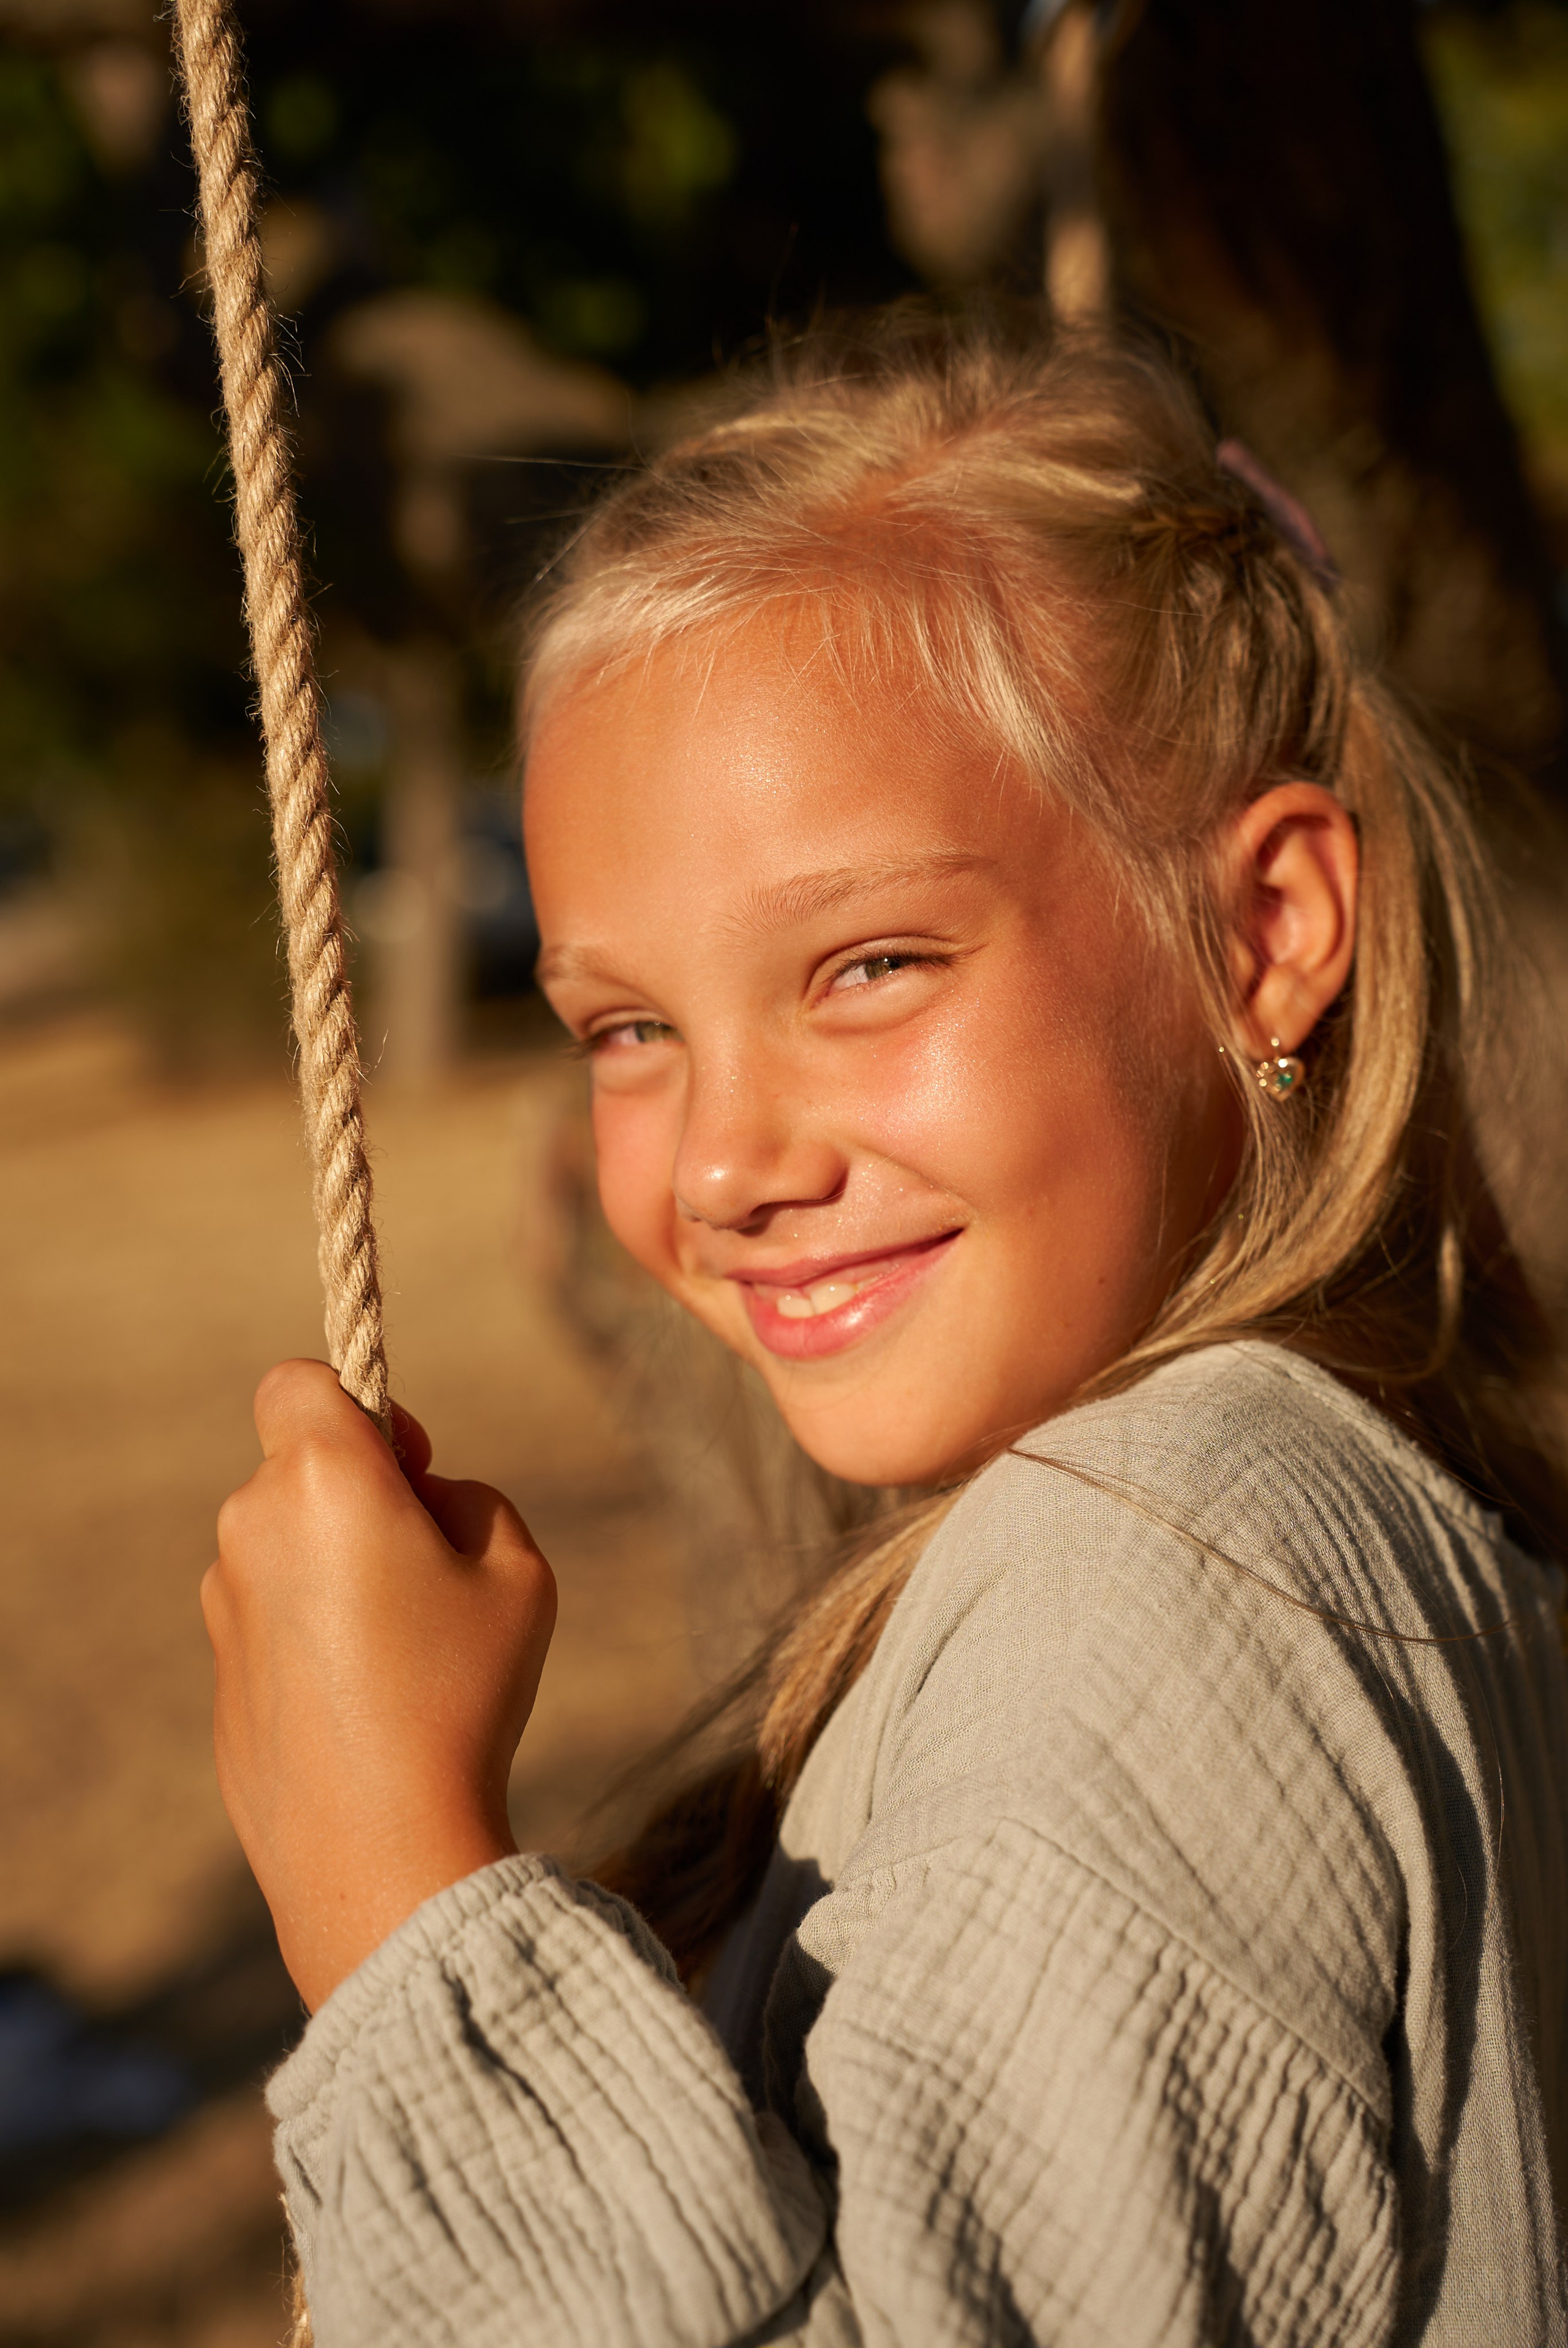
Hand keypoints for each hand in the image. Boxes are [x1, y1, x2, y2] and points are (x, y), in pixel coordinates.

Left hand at [204, 1361, 556, 2011]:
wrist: (383, 1848)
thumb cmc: (460, 1693)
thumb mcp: (519, 1567)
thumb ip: (470, 1498)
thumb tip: (421, 1499)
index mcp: (322, 1479)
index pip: (297, 1381)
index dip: (357, 1403)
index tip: (410, 1463)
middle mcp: (252, 1527)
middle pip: (301, 1470)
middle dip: (361, 1495)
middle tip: (433, 1571)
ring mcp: (225, 1605)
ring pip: (288, 1547)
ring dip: (338, 1567)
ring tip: (409, 1652)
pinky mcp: (221, 1675)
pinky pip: (275, 1620)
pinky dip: (316, 1635)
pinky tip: (371, 1702)